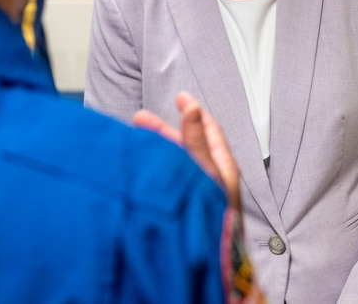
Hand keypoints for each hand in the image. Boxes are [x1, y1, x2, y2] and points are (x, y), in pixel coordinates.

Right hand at [134, 91, 240, 211]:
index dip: (194, 111)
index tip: (181, 96)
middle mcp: (210, 178)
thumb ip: (197, 142)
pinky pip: (170, 180)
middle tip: (140, 118)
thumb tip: (194, 109)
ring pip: (176, 162)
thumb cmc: (213, 218)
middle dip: (164, 129)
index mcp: (222, 167)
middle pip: (187, 145)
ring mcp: (197, 192)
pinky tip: (142, 167)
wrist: (211, 261)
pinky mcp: (184, 206)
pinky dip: (156, 168)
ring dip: (157, 148)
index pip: (209, 130)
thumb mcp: (204, 172)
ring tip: (135, 140)